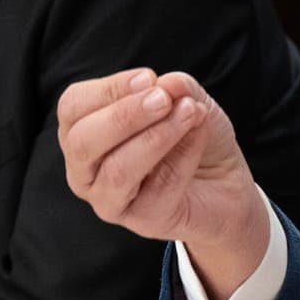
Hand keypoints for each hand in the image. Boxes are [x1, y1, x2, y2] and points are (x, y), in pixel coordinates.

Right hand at [58, 69, 269, 299]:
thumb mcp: (186, 100)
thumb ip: (175, 88)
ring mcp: (110, 201)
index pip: (73, 107)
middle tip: (163, 99)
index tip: (148, 78)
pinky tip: (200, 134)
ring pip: (117, 171)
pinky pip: (159, 187)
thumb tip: (168, 84)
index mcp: (82, 133)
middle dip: (124, 115)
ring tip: (189, 112)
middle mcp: (85, 170)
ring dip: (156, 137)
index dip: (108, 89)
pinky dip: (183, 155)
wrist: (226, 183)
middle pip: (83, 142)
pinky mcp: (143, 221)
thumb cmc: (191, 137)